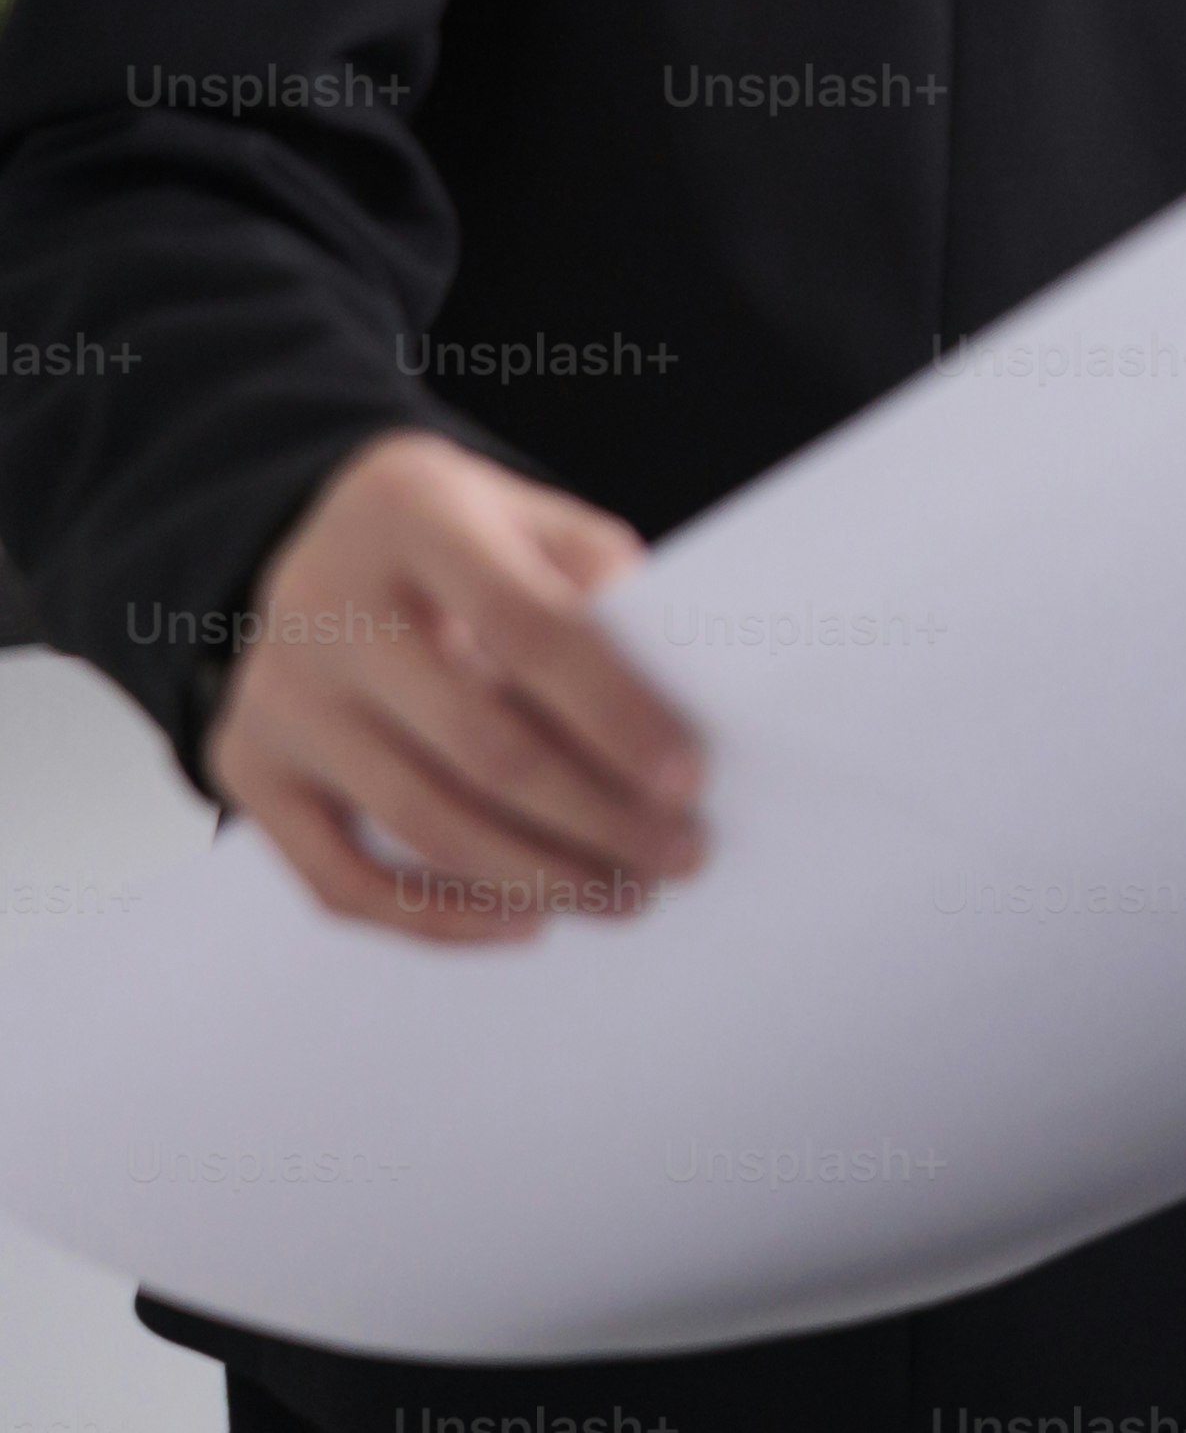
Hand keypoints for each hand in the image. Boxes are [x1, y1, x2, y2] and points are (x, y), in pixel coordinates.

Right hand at [204, 431, 707, 945]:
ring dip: (538, 877)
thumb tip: (682, 705)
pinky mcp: (245, 771)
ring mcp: (273, 698)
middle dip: (596, 817)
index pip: (531, 629)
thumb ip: (600, 584)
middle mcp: (323, 609)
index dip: (616, 713)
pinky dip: (437, 918)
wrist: (315, 540)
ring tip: (624, 897)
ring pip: (420, 821)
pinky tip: (524, 922)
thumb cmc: (462, 537)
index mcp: (412, 515)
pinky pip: (340, 878)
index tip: (688, 780)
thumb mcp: (529, 515)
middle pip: (480, 744)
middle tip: (680, 856)